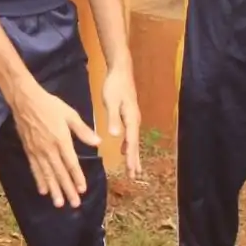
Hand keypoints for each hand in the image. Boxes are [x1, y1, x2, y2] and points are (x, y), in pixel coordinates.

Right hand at [8, 78, 100, 208]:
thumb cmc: (50, 105)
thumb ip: (83, 130)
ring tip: (59, 203)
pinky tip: (43, 191)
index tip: (82, 190)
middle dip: (67, 190)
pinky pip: (35, 169)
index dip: (77, 178)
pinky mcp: (29, 151)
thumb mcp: (70, 114)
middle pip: (60, 173)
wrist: (25, 100)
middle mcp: (49, 149)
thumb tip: (98, 142)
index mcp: (61, 140)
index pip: (71, 163)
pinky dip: (39, 181)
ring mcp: (38, 151)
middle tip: (73, 204)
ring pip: (47, 174)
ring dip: (54, 190)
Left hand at [101, 59, 142, 179]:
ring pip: (134, 140)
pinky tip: (124, 150)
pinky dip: (129, 145)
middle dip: (135, 160)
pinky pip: (130, 135)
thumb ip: (113, 118)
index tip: (132, 170)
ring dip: (133, 154)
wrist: (120, 70)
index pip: (131, 142)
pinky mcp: (129, 115)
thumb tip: (115, 135)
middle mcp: (135, 120)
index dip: (131, 157)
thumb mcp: (111, 101)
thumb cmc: (114, 85)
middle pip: (135, 144)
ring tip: (133, 169)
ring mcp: (133, 118)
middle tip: (135, 176)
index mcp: (131, 118)